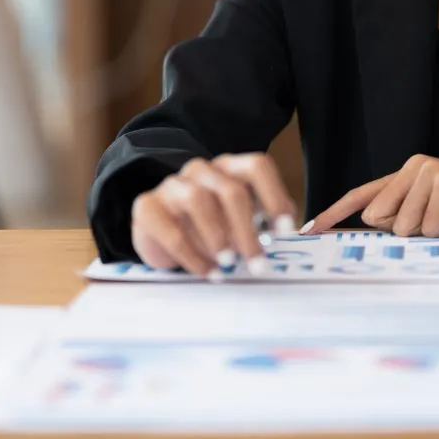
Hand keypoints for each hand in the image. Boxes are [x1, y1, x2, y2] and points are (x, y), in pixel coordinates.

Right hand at [130, 152, 296, 275]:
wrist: (156, 233)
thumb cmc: (206, 227)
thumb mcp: (237, 222)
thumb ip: (262, 224)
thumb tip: (291, 238)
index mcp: (230, 167)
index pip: (257, 167)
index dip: (274, 196)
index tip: (285, 230)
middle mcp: (202, 170)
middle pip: (231, 190)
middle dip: (247, 230)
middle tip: (257, 262)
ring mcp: (173, 185)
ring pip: (199, 201)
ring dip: (218, 237)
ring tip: (228, 263)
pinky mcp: (147, 206)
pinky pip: (172, 231)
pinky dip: (193, 257)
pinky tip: (207, 272)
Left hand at [306, 156, 438, 236]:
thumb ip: (408, 218)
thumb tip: (377, 231)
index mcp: (408, 173)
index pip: (363, 194)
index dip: (334, 212)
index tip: (309, 230)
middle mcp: (414, 166)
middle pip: (381, 221)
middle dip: (411, 232)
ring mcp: (429, 171)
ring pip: (406, 229)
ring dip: (436, 233)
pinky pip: (431, 228)